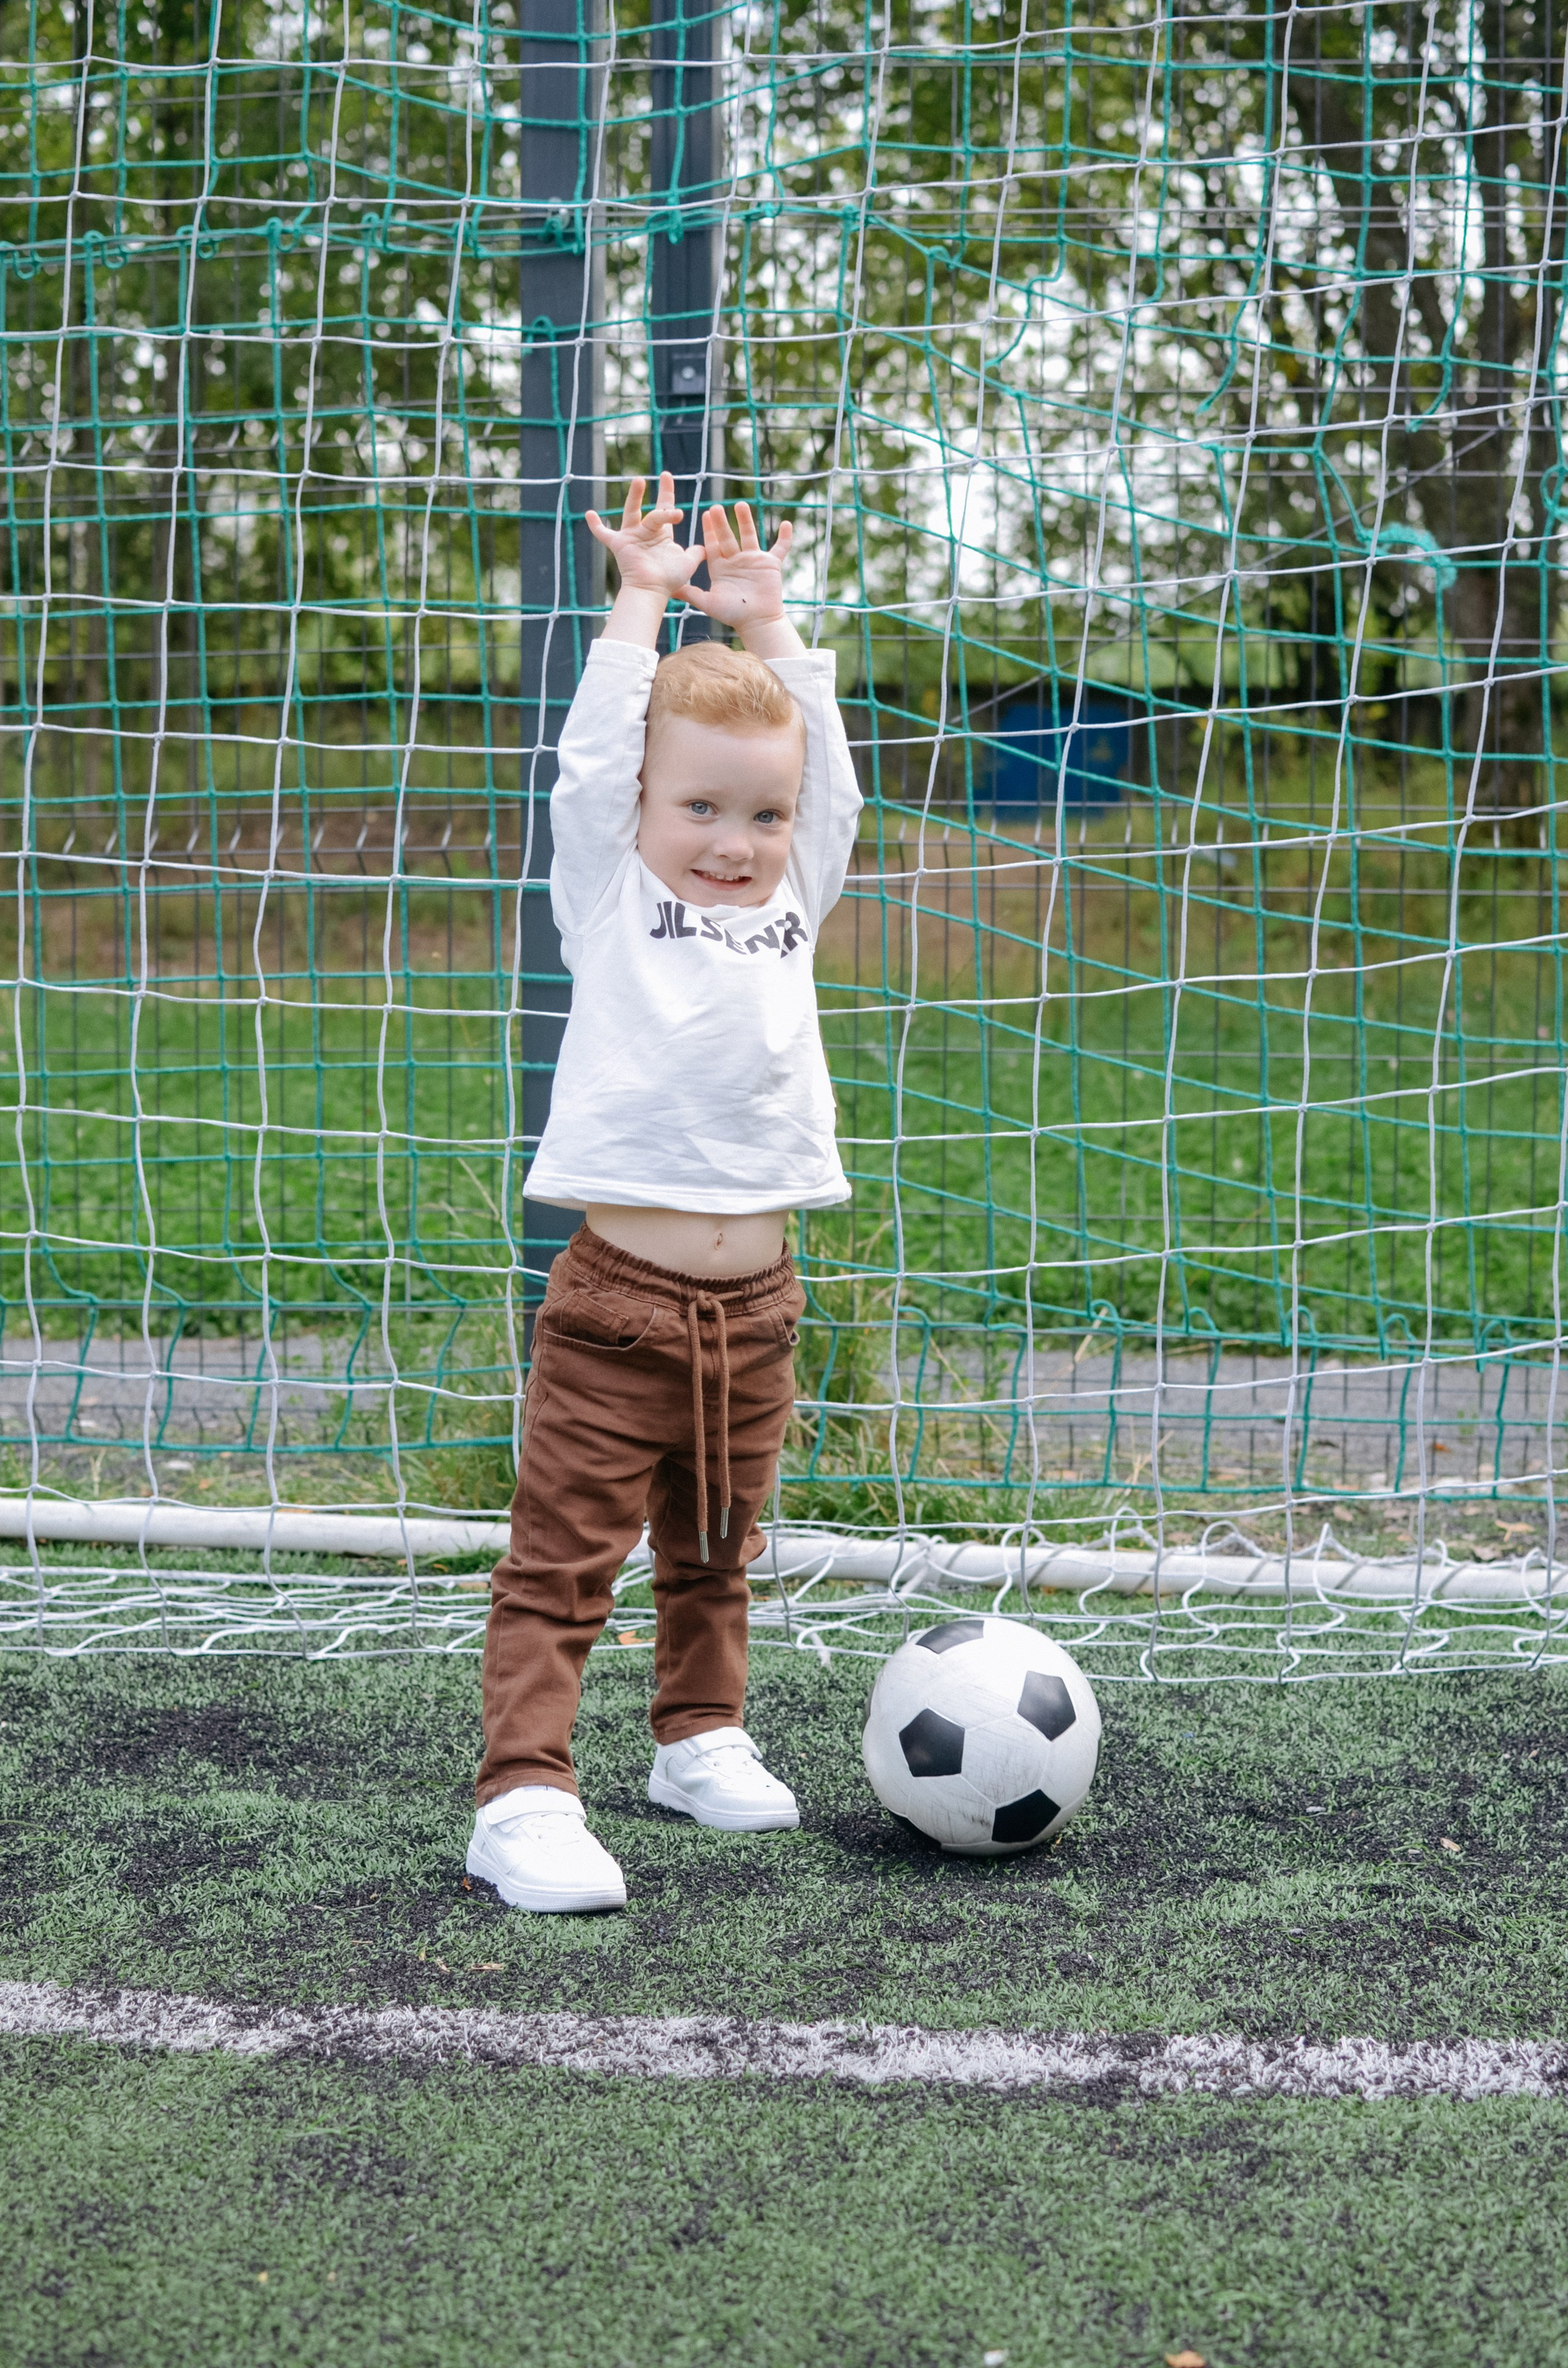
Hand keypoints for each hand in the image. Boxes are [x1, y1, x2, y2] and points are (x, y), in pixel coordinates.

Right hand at [586, 473, 703, 601]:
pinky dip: (596, 526)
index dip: (667, 492)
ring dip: (635, 497)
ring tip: (640, 481)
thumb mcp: (687, 563)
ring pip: (632, 513)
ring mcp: (632, 537)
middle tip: (665, 475)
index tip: (667, 476)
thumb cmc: (668, 580)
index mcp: (661, 534)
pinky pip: (604, 534)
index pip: (665, 508)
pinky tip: (588, 514)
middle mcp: (646, 532)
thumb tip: (706, 548)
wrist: (652, 591)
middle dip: (659, 492)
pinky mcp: (619, 545)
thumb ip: (696, 554)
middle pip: (652, 508)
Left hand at [678, 501, 792, 632]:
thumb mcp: (708, 602)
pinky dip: (785, 538)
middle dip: (722, 522)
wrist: (757, 622)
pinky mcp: (771, 565)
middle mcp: (736, 561)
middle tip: (716, 506)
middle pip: (728, 537)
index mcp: (721, 568)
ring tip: (741, 504)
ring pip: (749, 535)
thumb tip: (668, 590)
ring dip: (745, 521)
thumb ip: (690, 594)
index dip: (709, 530)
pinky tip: (787, 524)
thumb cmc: (733, 614)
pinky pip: (780, 548)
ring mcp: (754, 561)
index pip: (712, 545)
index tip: (705, 514)